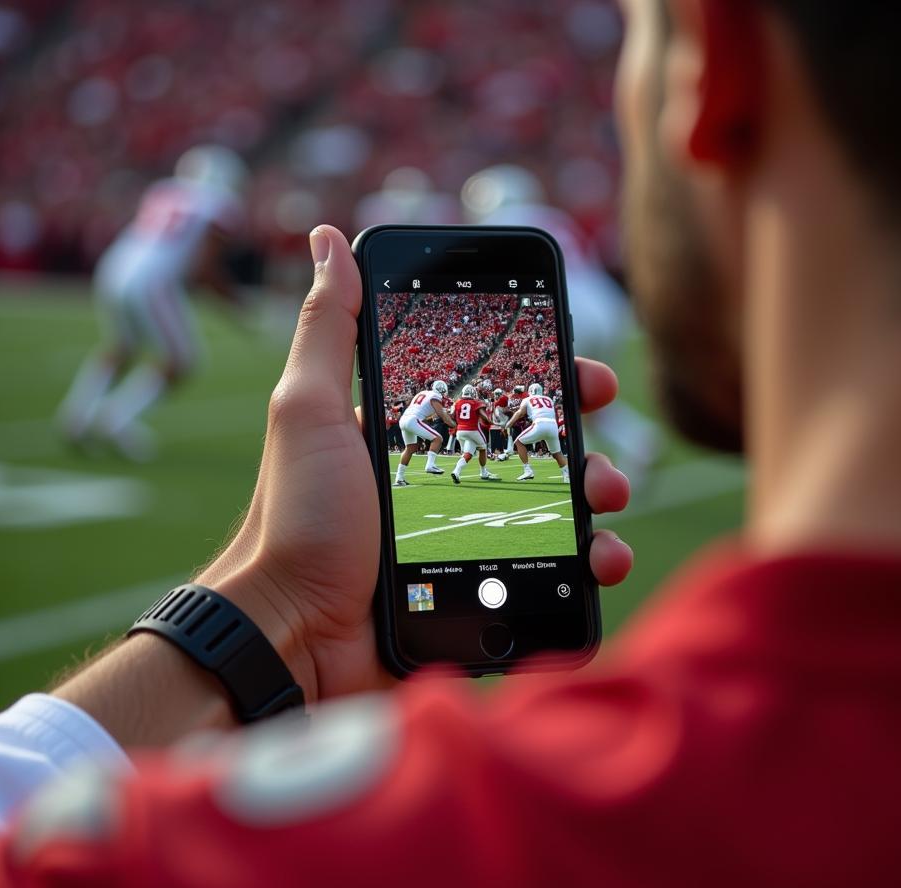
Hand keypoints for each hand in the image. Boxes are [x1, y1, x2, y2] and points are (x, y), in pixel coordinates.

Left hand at [201, 226, 632, 702]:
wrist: (293, 635)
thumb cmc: (296, 521)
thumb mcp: (308, 412)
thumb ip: (328, 331)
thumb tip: (327, 240)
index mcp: (411, 435)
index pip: (492, 393)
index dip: (544, 379)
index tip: (584, 372)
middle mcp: (445, 482)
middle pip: (535, 449)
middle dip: (581, 439)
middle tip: (602, 432)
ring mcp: (467, 538)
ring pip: (554, 508)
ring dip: (595, 496)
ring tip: (608, 499)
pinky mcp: (482, 591)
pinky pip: (549, 572)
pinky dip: (587, 563)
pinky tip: (604, 559)